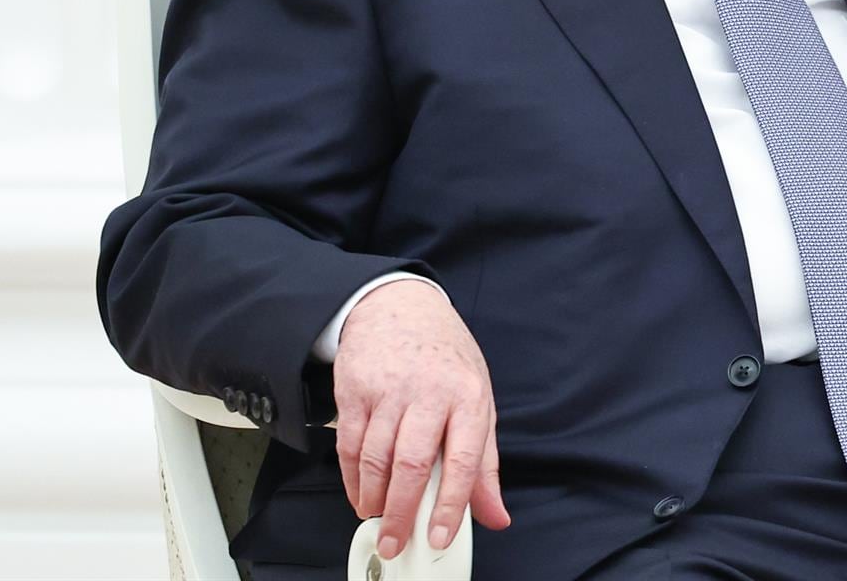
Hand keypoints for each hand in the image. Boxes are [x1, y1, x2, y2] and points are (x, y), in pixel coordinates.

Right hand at [334, 280, 511, 559]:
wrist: (400, 305)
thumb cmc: (445, 357)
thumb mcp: (478, 400)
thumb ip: (484, 463)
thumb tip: (496, 515)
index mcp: (469, 397)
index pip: (464, 460)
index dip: (452, 505)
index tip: (439, 537)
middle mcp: (430, 392)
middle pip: (412, 464)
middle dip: (402, 512)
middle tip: (396, 541)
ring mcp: (389, 390)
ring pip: (376, 458)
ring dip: (373, 498)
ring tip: (376, 519)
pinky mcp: (355, 389)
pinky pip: (349, 445)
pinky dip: (352, 478)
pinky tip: (359, 493)